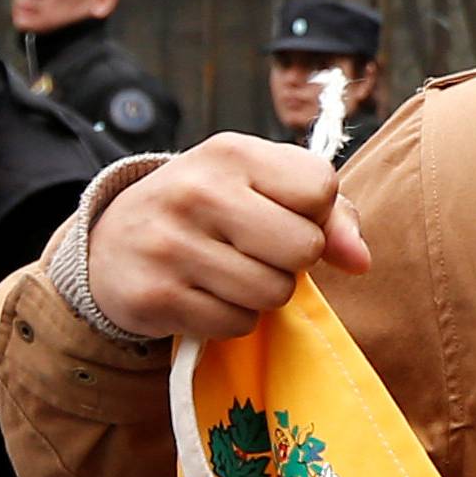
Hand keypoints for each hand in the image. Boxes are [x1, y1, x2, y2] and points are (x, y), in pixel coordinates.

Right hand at [86, 133, 370, 340]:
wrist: (115, 241)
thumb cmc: (215, 211)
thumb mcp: (266, 189)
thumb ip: (332, 214)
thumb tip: (360, 261)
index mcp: (231, 152)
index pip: (319, 188)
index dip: (314, 213)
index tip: (281, 214)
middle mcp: (197, 190)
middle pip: (303, 248)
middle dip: (292, 261)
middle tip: (257, 252)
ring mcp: (171, 244)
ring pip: (273, 293)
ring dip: (262, 294)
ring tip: (230, 272)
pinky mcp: (156, 295)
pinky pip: (237, 324)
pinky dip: (230, 318)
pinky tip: (204, 293)